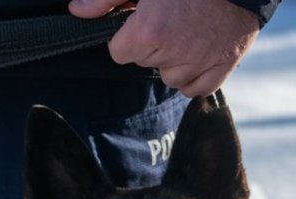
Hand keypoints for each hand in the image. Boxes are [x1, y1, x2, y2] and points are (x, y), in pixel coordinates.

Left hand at [69, 0, 259, 96]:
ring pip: (169, 77)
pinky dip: (194, 74)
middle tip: (170, 17)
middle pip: (144, 63)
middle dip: (151, 44)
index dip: (128, 34)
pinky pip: (194, 89)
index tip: (141, 18)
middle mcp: (170, 55)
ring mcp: (196, 66)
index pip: (119, 52)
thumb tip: (77, 12)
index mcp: (147, 32)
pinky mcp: (219, 72)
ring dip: (173, 60)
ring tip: (187, 30)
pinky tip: (199, 50)